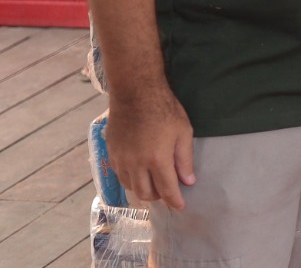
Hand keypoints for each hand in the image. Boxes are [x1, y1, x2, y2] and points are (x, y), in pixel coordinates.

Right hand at [106, 86, 195, 208]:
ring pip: (132, 188)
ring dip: (144, 189)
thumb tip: (188, 181)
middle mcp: (136, 165)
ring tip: (155, 180)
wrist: (135, 93)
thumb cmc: (164, 110)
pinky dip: (132, 179)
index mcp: (157, 160)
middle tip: (169, 189)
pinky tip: (140, 171)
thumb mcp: (183, 132)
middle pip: (146, 194)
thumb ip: (185, 159)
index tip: (181, 206)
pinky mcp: (112, 154)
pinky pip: (121, 176)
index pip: (167, 190)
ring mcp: (122, 160)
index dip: (175, 201)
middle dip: (159, 196)